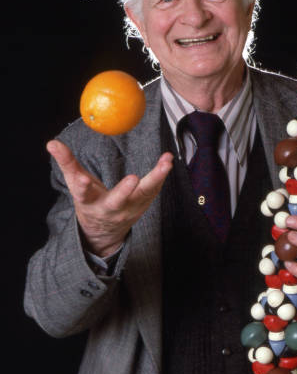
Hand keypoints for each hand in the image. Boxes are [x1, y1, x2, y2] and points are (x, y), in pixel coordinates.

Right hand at [47, 140, 173, 256]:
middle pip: (118, 200)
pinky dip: (161, 175)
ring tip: (165, 161)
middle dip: (125, 191)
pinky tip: (167, 160)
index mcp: (90, 203)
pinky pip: (154, 190)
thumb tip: (51, 143)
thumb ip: (66, 163)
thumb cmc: (89, 201)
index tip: (83, 179)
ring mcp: (129, 209)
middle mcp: (111, 208)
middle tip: (134, 178)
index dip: (83, 187)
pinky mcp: (143, 205)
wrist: (104, 230)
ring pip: (144, 195)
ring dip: (156, 178)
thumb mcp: (75, 184)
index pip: (84, 194)